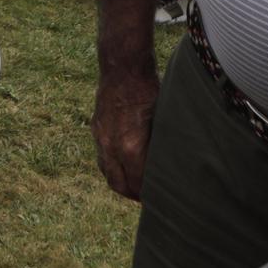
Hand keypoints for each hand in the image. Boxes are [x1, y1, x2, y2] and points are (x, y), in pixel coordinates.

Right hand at [92, 70, 158, 199]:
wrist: (122, 68)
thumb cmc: (149, 92)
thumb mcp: (162, 122)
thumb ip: (161, 149)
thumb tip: (172, 168)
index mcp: (130, 147)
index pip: (137, 184)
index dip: (148, 195)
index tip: (160, 199)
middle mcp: (111, 146)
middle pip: (118, 184)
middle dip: (133, 194)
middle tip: (148, 198)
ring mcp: (100, 137)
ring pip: (107, 172)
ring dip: (120, 182)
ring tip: (135, 184)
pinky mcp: (96, 128)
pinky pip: (101, 157)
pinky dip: (112, 166)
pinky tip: (124, 163)